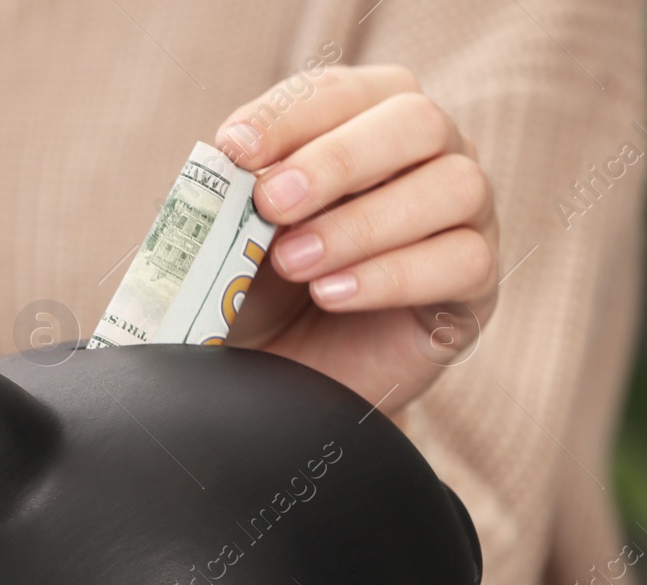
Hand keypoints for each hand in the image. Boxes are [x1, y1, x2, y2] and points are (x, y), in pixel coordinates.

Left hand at [216, 65, 498, 413]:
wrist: (280, 373)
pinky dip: (392, 276)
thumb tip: (229, 166)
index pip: (344, 91)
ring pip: (454, 186)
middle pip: (417, 121)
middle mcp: (430, 156)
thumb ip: (232, 197)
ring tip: (293, 262)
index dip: (290, 115)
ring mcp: (466, 217)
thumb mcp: (229, 238)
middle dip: (336, 161)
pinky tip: (332, 296)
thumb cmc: (258, 287)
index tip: (235, 148)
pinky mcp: (474, 286)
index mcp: (367, 121)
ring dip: (363, 223)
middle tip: (271, 203)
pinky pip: (463, 262)